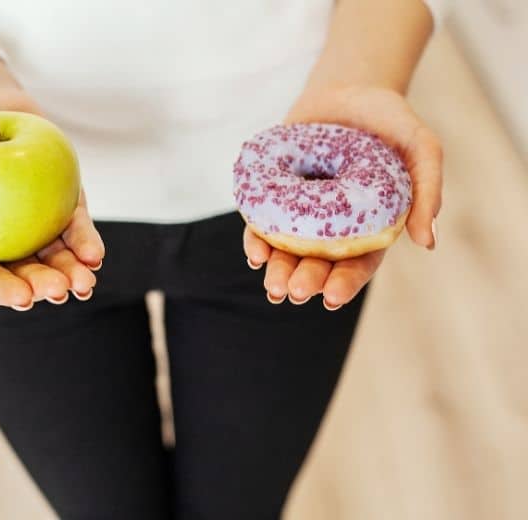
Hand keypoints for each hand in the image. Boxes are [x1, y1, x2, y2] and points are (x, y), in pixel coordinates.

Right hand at [0, 90, 103, 309]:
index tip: (23, 298)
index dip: (2, 290)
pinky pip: (76, 228)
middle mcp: (4, 243)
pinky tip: (94, 256)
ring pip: (56, 257)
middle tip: (60, 291)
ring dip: (72, 272)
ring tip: (85, 283)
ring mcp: (36, 225)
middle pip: (25, 272)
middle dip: (45, 287)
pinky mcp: (63, 205)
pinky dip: (85, 242)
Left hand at [243, 86, 441, 309]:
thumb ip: (428, 189)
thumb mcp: (420, 145)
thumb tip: (428, 242)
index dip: (345, 283)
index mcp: (369, 226)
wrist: (348, 85)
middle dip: (306, 281)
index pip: (358, 264)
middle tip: (294, 291)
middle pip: (319, 263)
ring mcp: (302, 211)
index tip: (332, 297)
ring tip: (273, 285)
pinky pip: (263, 221)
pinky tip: (254, 253)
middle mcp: (333, 225)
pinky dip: (257, 239)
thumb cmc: (389, 119)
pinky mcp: (276, 193)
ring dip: (278, 270)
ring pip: (288, 250)